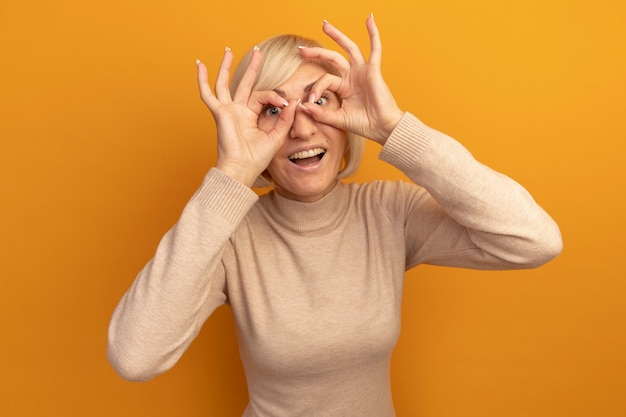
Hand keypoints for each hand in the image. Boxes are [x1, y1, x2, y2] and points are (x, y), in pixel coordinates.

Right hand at [197, 48, 296, 186]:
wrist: (242, 169)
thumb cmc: (257, 159)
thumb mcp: (276, 137)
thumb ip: (285, 119)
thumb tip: (295, 101)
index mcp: (251, 117)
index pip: (264, 96)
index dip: (276, 96)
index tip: (287, 102)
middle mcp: (238, 112)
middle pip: (245, 84)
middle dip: (252, 68)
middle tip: (258, 52)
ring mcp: (228, 111)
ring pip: (225, 83)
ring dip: (227, 66)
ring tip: (228, 50)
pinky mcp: (220, 113)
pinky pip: (208, 94)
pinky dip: (202, 80)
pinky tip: (199, 65)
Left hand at [298, 15, 403, 144]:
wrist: (382, 128)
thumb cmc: (364, 124)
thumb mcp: (337, 119)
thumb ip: (320, 113)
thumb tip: (302, 107)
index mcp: (344, 87)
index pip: (325, 80)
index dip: (315, 89)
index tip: (308, 102)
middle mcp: (352, 77)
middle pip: (332, 58)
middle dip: (317, 52)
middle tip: (302, 49)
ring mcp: (362, 72)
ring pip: (349, 48)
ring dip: (337, 35)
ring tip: (325, 25)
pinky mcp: (373, 70)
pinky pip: (375, 49)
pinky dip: (373, 33)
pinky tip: (369, 19)